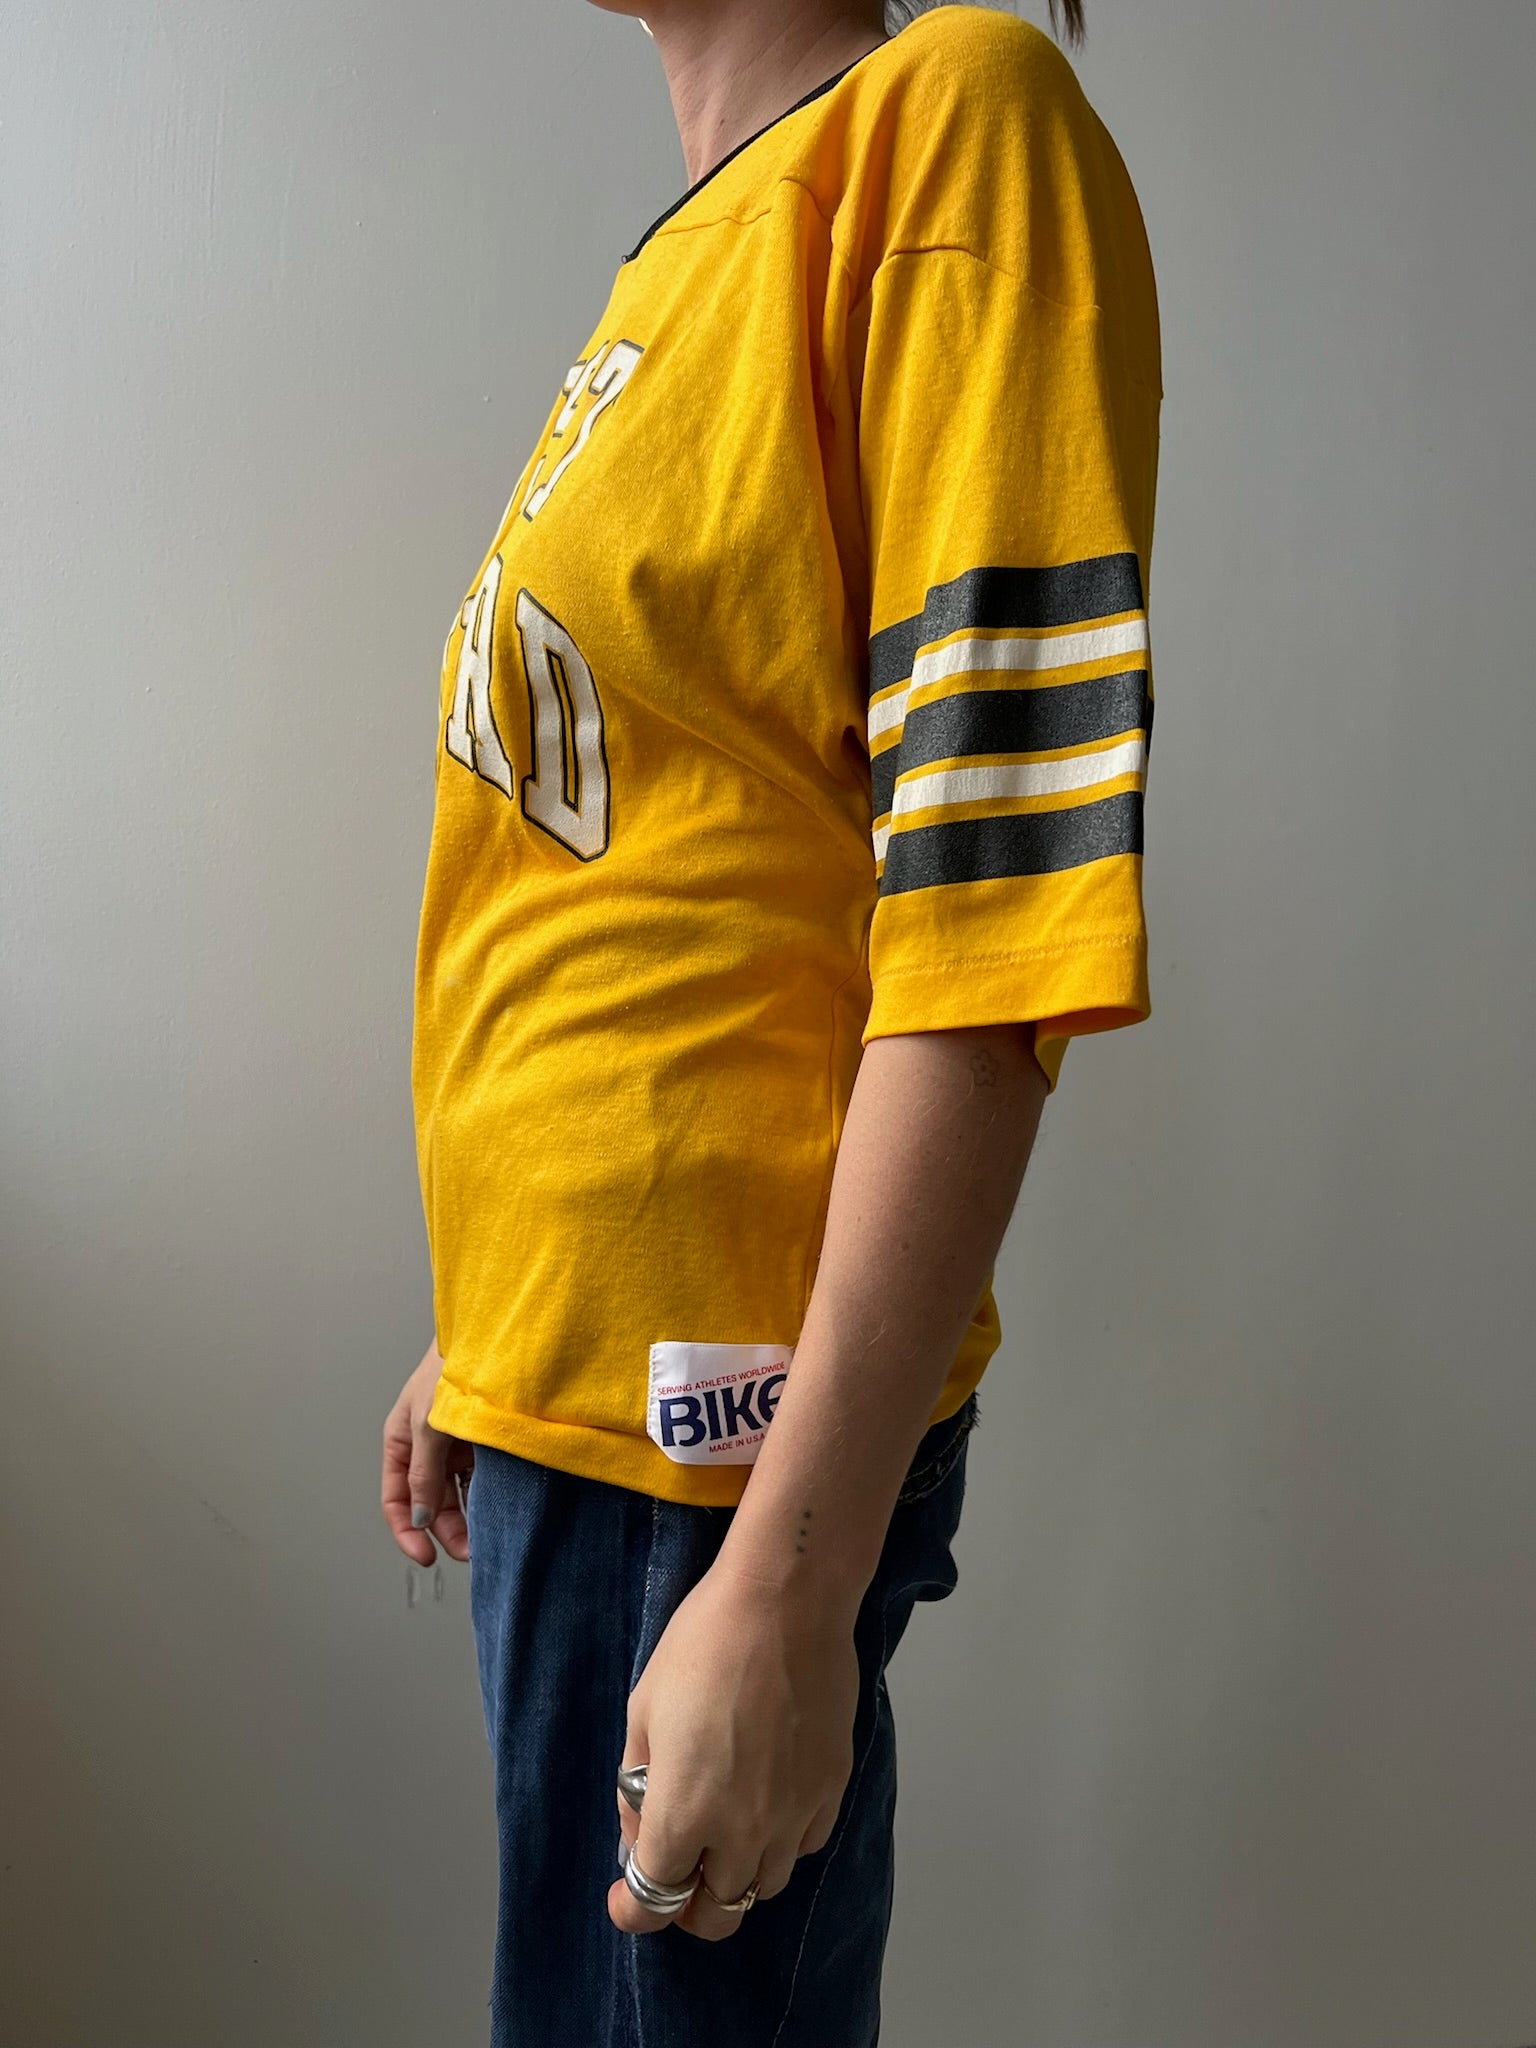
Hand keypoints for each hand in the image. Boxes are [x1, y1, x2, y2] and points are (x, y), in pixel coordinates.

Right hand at [381, 1338, 474, 1565]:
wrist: (489, 1336)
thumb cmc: (448, 1371)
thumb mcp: (428, 1426)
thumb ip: (423, 1474)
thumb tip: (419, 1519)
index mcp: (401, 1443)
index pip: (396, 1500)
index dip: (407, 1533)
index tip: (427, 1557)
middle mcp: (425, 1449)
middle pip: (430, 1503)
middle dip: (447, 1531)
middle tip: (471, 1552)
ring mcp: (454, 1446)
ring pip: (457, 1495)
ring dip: (468, 1518)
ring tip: (487, 1538)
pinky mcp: (481, 1442)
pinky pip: (480, 1478)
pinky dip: (485, 1497)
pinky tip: (497, 1510)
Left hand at [608, 1559, 860, 1940]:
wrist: (788, 1601)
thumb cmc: (705, 1643)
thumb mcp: (644, 1710)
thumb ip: (637, 1787)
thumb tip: (642, 1832)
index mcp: (684, 1813)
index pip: (655, 1902)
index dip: (633, 1910)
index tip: (625, 1896)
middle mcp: (742, 1831)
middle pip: (716, 1915)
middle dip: (687, 1907)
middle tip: (675, 1872)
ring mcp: (794, 1814)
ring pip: (763, 1886)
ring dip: (735, 1875)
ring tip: (721, 1832)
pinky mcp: (831, 1789)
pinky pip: (803, 1846)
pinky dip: (779, 1843)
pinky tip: (766, 1804)